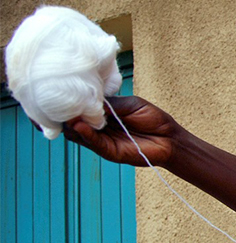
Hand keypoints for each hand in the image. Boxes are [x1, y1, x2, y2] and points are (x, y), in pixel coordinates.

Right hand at [61, 96, 180, 166]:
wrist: (170, 137)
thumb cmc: (153, 119)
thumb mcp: (130, 105)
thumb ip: (110, 103)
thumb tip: (88, 97)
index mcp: (102, 114)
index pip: (79, 108)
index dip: (68, 101)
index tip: (59, 90)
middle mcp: (98, 128)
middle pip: (72, 122)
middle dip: (64, 112)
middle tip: (57, 101)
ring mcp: (102, 140)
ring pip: (78, 133)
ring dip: (72, 123)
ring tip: (68, 113)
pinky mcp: (110, 152)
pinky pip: (94, 143)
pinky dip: (86, 134)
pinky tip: (81, 125)